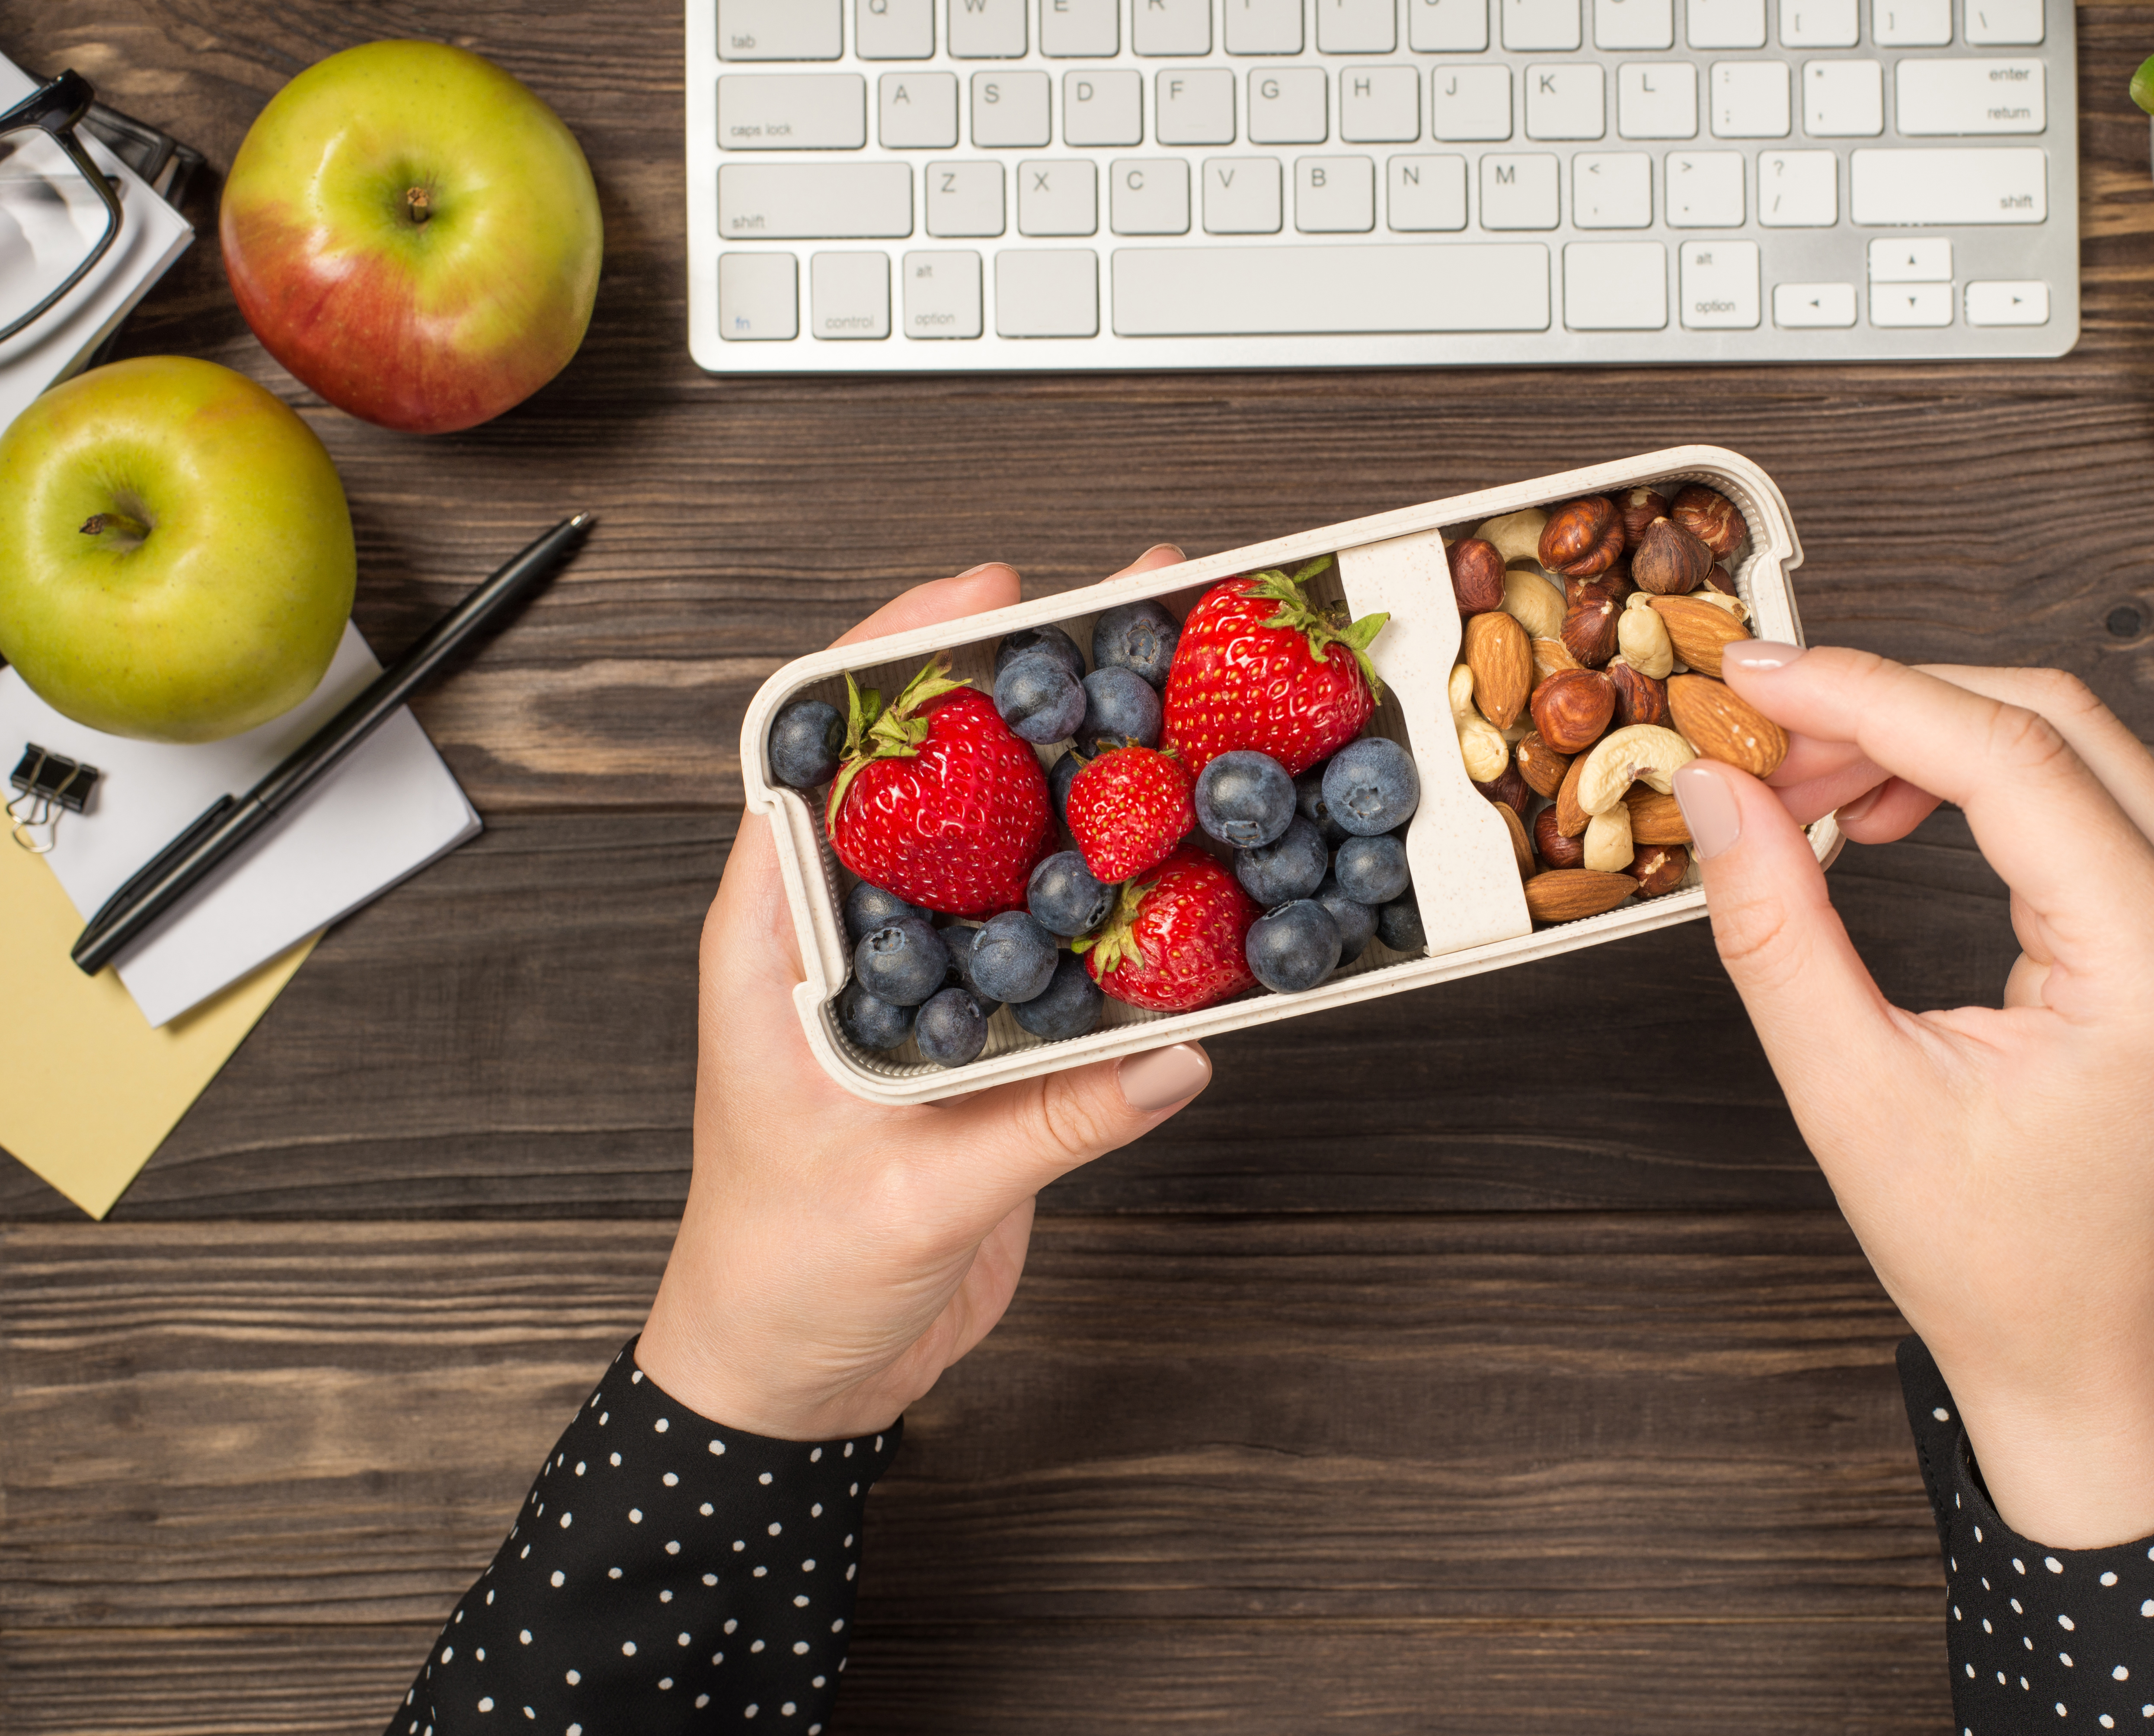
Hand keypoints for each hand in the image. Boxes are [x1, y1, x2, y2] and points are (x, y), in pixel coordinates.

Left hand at [637, 550, 1213, 1440]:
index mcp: (778, 943)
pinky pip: (1055, 937)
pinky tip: (1187, 861)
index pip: (819, 757)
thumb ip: (1042, 1126)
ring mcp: (918, 981)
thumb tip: (1172, 1053)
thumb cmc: (782, 1279)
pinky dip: (1118, 892)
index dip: (896, 658)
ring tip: (1178, 702)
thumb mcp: (907, 1200)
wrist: (796, 1376)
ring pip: (1003, 843)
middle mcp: (846, 940)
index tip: (987, 596)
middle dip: (1026, 688)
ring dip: (1083, 776)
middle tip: (1130, 611)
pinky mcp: (978, 1034)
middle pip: (934, 775)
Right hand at [1669, 645, 2153, 1547]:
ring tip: (1807, 785)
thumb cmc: (1993, 1260)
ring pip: (2068, 743)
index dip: (1866, 695)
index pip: (2009, 756)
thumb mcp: (1852, 1097)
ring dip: (1928, 737)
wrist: (2088, 1352)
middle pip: (2048, 719)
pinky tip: (1889, 813)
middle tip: (1761, 737)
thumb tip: (1716, 791)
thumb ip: (1775, 932)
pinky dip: (1976, 780)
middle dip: (1889, 705)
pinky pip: (2087, 796)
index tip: (1754, 676)